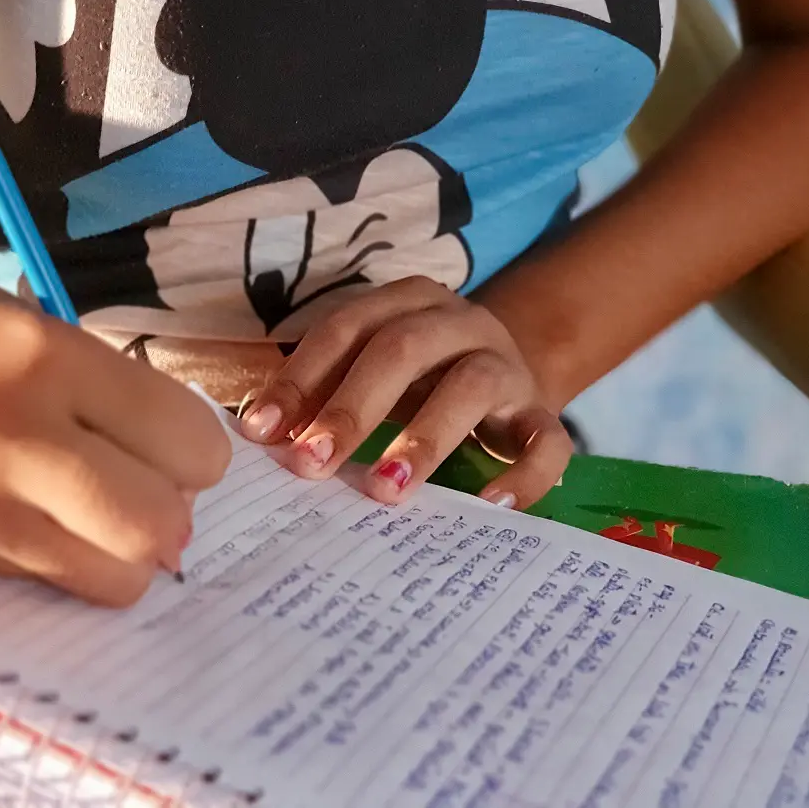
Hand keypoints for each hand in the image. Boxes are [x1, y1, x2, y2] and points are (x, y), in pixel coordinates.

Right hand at [0, 251, 230, 605]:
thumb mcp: (39, 328)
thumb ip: (117, 395)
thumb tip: (187, 472)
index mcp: (46, 361)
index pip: (185, 442)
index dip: (203, 451)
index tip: (183, 444)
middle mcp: (10, 441)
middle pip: (157, 527)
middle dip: (175, 513)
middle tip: (154, 485)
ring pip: (111, 579)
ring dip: (128, 551)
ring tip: (100, 507)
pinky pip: (48, 583)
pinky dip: (70, 559)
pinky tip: (44, 516)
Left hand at [238, 277, 572, 509]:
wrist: (509, 380)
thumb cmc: (419, 382)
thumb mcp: (371, 374)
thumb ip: (323, 393)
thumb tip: (261, 435)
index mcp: (407, 303)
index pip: (346, 328)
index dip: (302, 376)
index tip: (263, 431)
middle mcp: (461, 323)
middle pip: (403, 348)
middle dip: (352, 407)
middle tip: (312, 463)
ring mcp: (507, 366)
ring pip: (472, 386)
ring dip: (424, 438)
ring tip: (384, 489)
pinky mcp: (543, 414)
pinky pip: (547, 441)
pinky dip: (523, 474)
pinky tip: (488, 504)